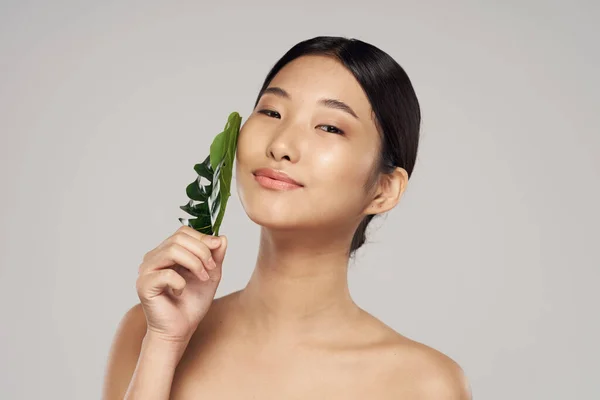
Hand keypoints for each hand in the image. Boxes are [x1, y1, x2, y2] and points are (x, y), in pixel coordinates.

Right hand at [135, 226, 226, 343]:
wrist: (181, 330)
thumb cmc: (192, 303)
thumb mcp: (210, 275)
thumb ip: (216, 256)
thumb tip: (221, 237)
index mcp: (167, 252)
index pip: (183, 232)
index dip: (202, 239)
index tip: (217, 252)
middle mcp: (154, 257)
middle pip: (178, 238)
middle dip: (201, 251)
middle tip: (211, 269)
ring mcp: (146, 270)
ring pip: (172, 251)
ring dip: (194, 264)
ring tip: (203, 278)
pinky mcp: (144, 285)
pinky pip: (166, 274)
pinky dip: (180, 282)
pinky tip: (181, 292)